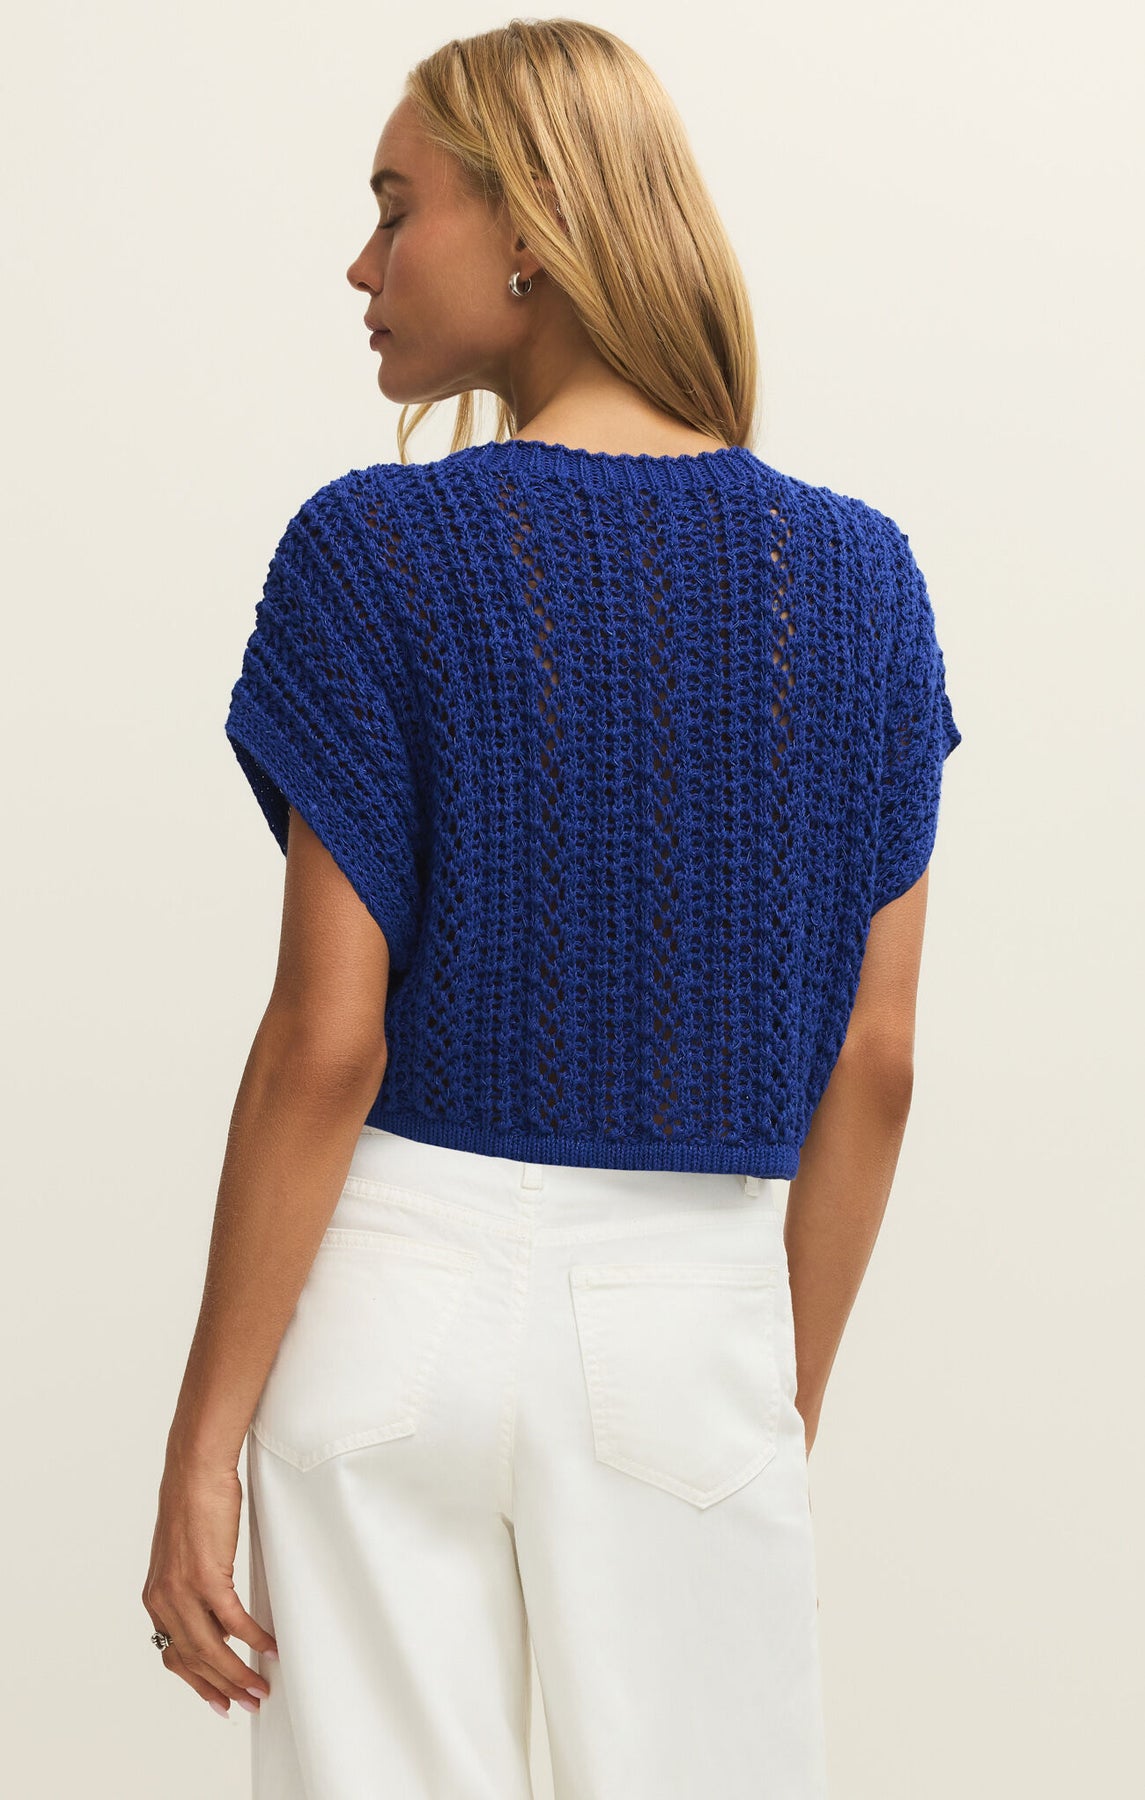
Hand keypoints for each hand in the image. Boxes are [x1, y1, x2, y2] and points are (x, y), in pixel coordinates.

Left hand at [142, 1453, 277, 1715]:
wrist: (194, 1471)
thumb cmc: (195, 1505)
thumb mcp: (185, 1558)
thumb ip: (194, 1593)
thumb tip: (218, 1623)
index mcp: (156, 1599)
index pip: (174, 1657)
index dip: (198, 1684)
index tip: (219, 1702)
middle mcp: (163, 1601)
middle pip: (194, 1661)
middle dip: (223, 1688)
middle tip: (248, 1703)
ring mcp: (182, 1590)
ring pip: (213, 1649)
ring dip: (238, 1673)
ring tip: (260, 1687)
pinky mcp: (206, 1576)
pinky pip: (233, 1621)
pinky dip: (253, 1638)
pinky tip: (269, 1648)